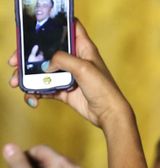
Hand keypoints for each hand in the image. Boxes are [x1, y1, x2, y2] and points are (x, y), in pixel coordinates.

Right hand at [8, 20, 131, 127]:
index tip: (37, 30)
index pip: (71, 28)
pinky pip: (46, 88)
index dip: (56, 25)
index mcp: (84, 48)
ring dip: (29, 76)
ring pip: (44, 71)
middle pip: (49, 50)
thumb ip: (62, 59)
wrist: (108, 113)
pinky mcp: (65, 90)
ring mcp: (69, 75)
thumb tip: (46, 64)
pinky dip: (36, 91)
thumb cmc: (103, 88)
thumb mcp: (83, 68)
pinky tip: (31, 96)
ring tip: (17, 83)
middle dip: (30, 55)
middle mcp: (75, 60)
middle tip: (14, 62)